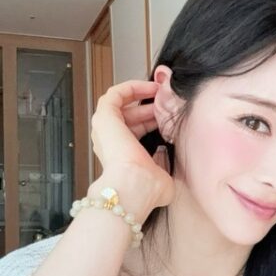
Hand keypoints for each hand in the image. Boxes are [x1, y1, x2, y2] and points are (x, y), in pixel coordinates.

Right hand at [90, 80, 174, 207]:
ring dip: (141, 95)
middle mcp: (113, 143)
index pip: (138, 132)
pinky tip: (150, 87)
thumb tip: (163, 151)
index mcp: (124, 157)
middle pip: (131, 117)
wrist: (134, 186)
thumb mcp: (162, 175)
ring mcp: (107, 129)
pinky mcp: (105, 117)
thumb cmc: (146, 187)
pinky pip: (115, 94)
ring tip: (161, 91)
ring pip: (122, 104)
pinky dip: (132, 87)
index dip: (154, 120)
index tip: (170, 114)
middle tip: (169, 102)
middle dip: (152, 107)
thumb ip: (163, 163)